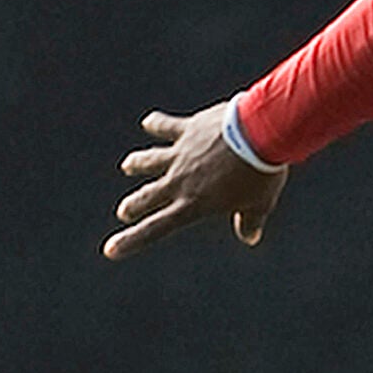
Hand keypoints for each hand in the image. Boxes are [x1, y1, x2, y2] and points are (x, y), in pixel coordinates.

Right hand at [104, 101, 287, 260]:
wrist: (259, 134)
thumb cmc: (261, 172)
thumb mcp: (260, 204)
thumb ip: (250, 221)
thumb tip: (250, 237)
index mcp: (194, 205)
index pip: (156, 229)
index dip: (132, 240)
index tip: (110, 250)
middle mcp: (180, 181)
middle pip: (149, 196)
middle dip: (134, 205)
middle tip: (124, 212)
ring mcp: (181, 154)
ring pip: (150, 160)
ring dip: (138, 163)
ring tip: (128, 166)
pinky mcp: (187, 130)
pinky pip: (166, 127)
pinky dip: (157, 124)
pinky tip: (149, 122)